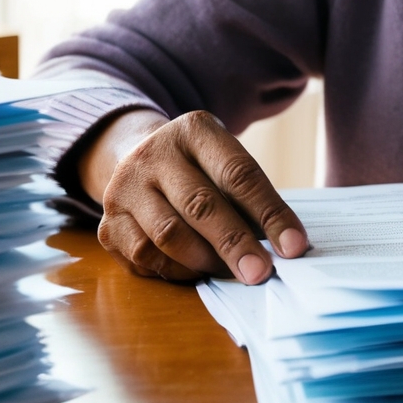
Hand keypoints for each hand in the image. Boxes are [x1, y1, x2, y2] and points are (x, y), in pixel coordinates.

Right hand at [80, 109, 309, 284]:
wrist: (137, 159)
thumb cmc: (199, 168)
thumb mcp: (224, 161)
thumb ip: (250, 197)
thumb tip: (285, 246)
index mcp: (194, 130)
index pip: (238, 174)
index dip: (269, 213)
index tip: (294, 246)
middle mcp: (153, 154)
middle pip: (200, 205)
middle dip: (236, 244)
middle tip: (261, 272)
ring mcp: (125, 188)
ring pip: (169, 235)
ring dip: (206, 261)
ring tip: (233, 271)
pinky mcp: (108, 223)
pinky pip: (145, 256)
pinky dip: (177, 271)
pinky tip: (197, 271)